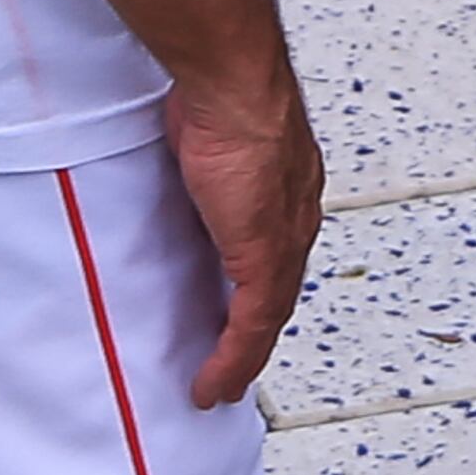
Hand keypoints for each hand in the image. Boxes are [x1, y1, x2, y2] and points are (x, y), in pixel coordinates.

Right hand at [162, 58, 324, 405]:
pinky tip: (214, 383)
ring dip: (241, 357)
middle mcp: (293, 218)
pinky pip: (251, 326)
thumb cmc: (222, 94)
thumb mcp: (212, 138)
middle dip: (252, 333)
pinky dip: (233, 360)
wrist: (235, 87)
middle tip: (231, 367)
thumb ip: (203, 161)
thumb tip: (182, 159)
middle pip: (275, 291)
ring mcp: (282, 240)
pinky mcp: (263, 259)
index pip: (276, 254)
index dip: (258, 290)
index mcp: (286, 190)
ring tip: (220, 386)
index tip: (239, 317)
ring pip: (266, 317)